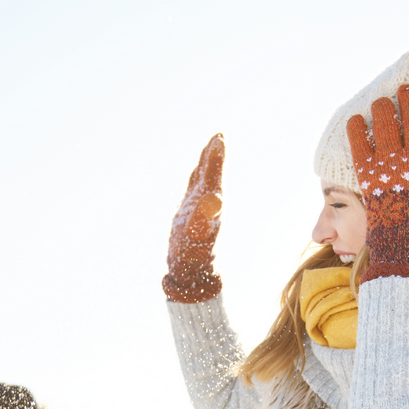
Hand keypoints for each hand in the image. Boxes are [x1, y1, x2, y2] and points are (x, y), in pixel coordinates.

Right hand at [162, 134, 223, 302]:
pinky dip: (196, 177)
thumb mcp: (198, 234)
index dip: (216, 157)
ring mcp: (199, 209)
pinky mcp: (189, 215)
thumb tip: (215, 199)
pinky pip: (193, 190)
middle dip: (214, 155)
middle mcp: (208, 204)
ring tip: (210, 147)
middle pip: (212, 174)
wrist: (190, 273)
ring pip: (203, 180)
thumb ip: (205, 216)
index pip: (215, 175)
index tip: (220, 137)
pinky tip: (196, 173)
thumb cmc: (194, 255)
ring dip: (207, 163)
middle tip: (218, 136)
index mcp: (212, 204)